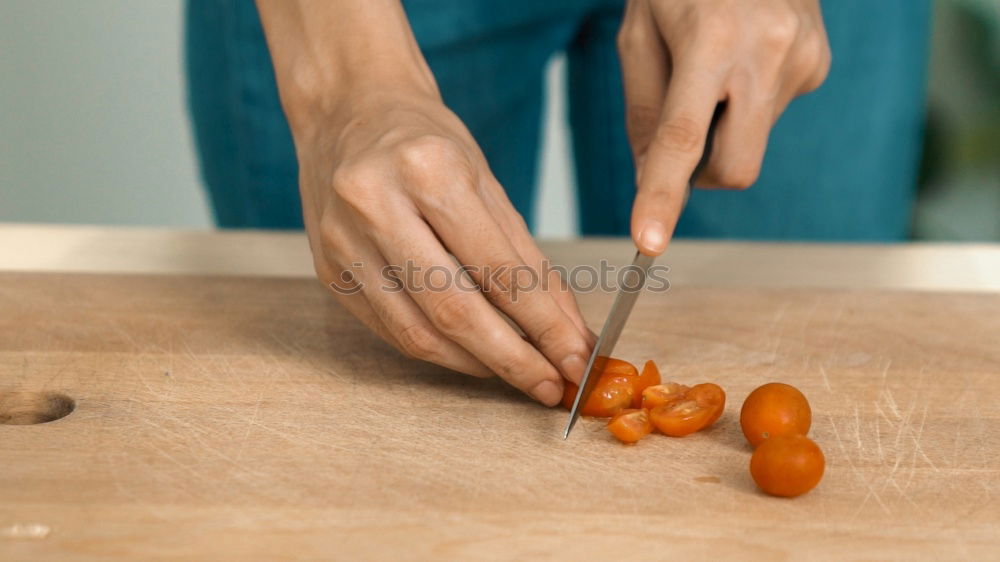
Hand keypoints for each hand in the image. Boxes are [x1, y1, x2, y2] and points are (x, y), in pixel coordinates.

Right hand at [295, 89, 593, 404]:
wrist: (347, 113)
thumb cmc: (424, 141)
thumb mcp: (486, 181)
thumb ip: (525, 257)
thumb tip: (565, 326)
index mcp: (428, 170)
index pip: (499, 270)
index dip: (544, 325)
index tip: (576, 358)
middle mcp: (376, 207)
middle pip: (455, 310)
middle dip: (513, 359)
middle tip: (552, 386)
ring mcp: (343, 243)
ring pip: (418, 333)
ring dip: (477, 364)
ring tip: (519, 374)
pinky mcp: (329, 271)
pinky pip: (391, 331)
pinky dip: (440, 351)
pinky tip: (473, 356)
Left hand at [618, 0, 831, 254]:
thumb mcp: (639, 31)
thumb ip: (644, 109)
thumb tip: (652, 174)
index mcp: (710, 41)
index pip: (683, 138)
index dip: (663, 195)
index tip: (648, 242)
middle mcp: (767, 53)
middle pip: (735, 169)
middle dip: (702, 175)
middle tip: (682, 135)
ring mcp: (802, 60)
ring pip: (751, 142)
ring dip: (724, 126)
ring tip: (713, 63)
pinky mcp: (819, 64)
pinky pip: (770, 114)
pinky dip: (746, 103)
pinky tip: (742, 56)